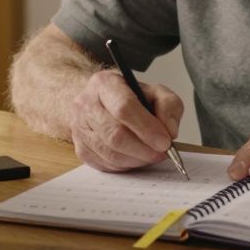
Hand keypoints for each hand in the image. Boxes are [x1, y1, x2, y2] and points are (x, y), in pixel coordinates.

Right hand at [69, 69, 183, 171]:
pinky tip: (136, 157)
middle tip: (162, 153)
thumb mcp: (154, 91)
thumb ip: (169, 105)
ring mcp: (79, 128)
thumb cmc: (127, 96)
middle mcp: (86, 104)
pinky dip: (126, 165)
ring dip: (137, 160)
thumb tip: (169, 131)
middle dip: (144, 149)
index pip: (124, 107)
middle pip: (115, 135)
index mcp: (104, 84)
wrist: (100, 102)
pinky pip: (106, 164)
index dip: (146, 128)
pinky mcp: (81, 148)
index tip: (164, 141)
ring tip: (151, 155)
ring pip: (110, 153)